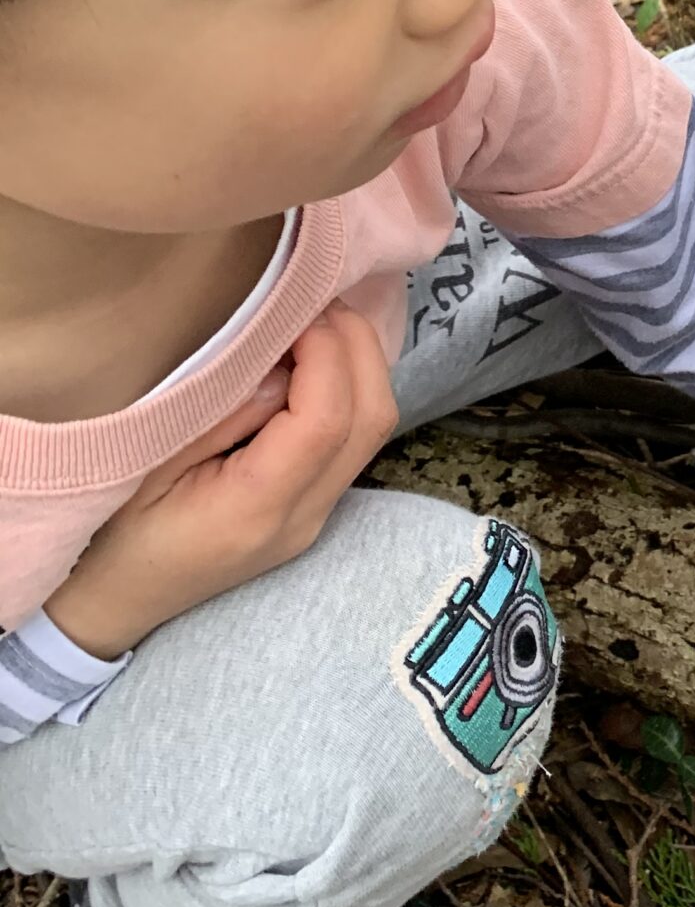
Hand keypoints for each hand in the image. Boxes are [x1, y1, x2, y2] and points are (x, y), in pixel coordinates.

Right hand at [46, 307, 397, 659]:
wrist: (110, 607)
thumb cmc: (109, 537)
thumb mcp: (143, 467)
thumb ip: (217, 414)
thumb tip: (280, 362)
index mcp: (256, 509)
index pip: (326, 420)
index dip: (324, 351)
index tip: (297, 304)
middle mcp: (302, 518)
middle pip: (371, 420)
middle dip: (356, 346)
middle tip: (315, 299)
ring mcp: (315, 519)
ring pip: (374, 429)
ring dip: (359, 364)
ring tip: (313, 321)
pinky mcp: (313, 510)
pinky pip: (354, 440)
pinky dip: (350, 389)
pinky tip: (312, 361)